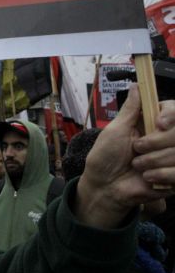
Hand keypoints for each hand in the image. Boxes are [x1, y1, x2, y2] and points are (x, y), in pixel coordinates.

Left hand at [77, 84, 174, 227]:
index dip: (171, 115)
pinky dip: (161, 175)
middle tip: (136, 149)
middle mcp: (166, 139)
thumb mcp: (115, 130)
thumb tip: (137, 86)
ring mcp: (172, 158)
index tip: (159, 122)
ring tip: (137, 166)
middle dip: (154, 142)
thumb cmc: (105, 157)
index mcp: (152, 124)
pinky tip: (147, 178)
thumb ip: (130, 109)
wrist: (104, 187)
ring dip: (153, 161)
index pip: (173, 111)